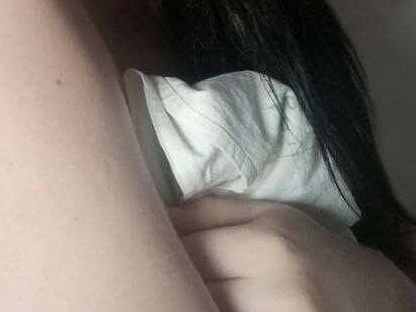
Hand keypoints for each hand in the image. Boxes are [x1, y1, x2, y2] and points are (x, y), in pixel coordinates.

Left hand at [166, 194, 415, 310]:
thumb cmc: (309, 248)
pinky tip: (203, 302)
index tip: (145, 241)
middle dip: (172, 274)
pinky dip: (209, 310)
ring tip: (178, 287)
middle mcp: (276, 285)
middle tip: (154, 267)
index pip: (193, 246)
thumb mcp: (269, 215)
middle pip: (197, 281)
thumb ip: (212, 211)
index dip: (162, 246)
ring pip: (207, 307)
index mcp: (268, 241)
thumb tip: (159, 212)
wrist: (367, 297)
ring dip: (187, 296)